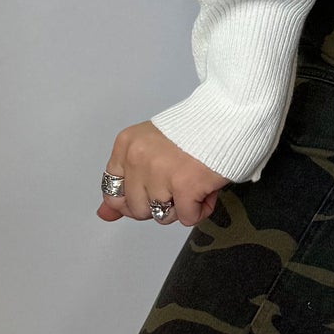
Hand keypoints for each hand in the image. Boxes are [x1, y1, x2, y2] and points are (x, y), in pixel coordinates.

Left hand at [99, 119, 224, 226]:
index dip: (134, 199)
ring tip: (195, 184)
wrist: (229, 114)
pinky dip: (200, 210)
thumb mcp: (152, 148)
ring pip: (162, 216)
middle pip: (137, 208)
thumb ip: (127, 182)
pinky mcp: (185, 185)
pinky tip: (207, 190)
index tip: (153, 191)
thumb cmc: (196, 129)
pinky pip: (187, 218)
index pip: (112, 190)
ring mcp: (160, 172)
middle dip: (161, 203)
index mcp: (126, 145)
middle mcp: (138, 158)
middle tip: (180, 182)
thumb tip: (103, 214)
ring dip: (182, 207)